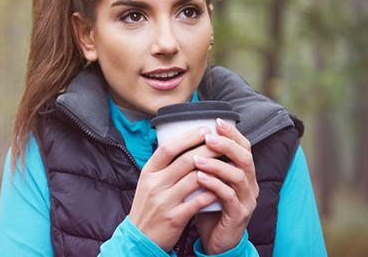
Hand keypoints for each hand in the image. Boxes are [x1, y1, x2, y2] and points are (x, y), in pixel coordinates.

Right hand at [129, 126, 220, 250]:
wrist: (140, 238)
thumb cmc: (148, 207)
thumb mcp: (148, 183)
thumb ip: (163, 166)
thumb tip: (183, 144)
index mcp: (148, 172)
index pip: (168, 148)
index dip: (188, 137)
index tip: (205, 130)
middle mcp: (155, 184)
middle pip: (185, 160)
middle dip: (208, 149)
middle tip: (223, 143)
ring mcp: (164, 201)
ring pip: (195, 179)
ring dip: (214, 169)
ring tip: (227, 163)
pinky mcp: (175, 217)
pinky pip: (198, 201)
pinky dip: (212, 192)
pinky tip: (222, 187)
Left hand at [194, 118, 258, 254]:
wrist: (216, 241)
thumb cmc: (209, 207)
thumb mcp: (208, 182)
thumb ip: (205, 163)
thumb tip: (186, 138)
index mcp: (244, 173)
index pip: (244, 147)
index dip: (232, 133)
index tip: (216, 121)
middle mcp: (250, 184)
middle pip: (245, 157)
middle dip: (226, 145)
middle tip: (207, 137)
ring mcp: (246, 200)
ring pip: (238, 176)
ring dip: (216, 164)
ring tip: (196, 159)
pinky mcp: (239, 215)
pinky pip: (229, 196)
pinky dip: (214, 185)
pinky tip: (199, 178)